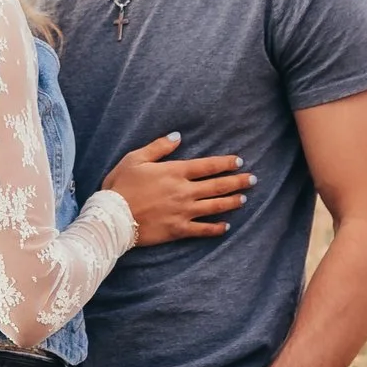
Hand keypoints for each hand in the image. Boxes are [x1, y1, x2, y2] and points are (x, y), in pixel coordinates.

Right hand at [107, 135, 255, 247]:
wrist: (113, 216)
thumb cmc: (121, 185)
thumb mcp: (136, 158)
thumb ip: (159, 147)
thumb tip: (178, 136)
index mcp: (175, 172)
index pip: (208, 166)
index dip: (225, 163)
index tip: (239, 162)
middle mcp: (184, 191)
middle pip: (217, 186)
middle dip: (238, 182)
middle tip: (253, 179)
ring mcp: (183, 212)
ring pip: (215, 207)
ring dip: (231, 202)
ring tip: (244, 198)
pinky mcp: (179, 230)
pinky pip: (203, 230)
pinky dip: (216, 228)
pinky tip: (226, 226)